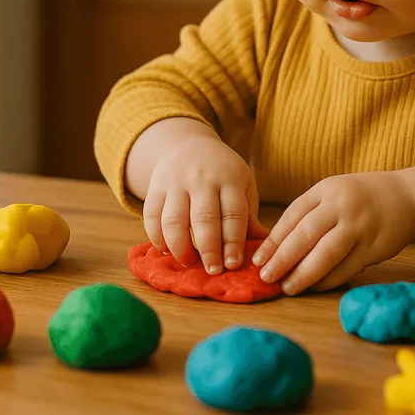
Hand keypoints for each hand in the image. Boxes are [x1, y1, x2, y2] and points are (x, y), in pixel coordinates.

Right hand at [143, 135, 268, 273]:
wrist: (189, 143)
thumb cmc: (223, 172)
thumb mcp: (243, 185)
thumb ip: (248, 216)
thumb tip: (263, 248)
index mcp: (230, 179)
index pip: (233, 215)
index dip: (233, 242)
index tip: (233, 265)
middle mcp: (202, 179)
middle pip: (204, 219)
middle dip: (209, 249)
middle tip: (213, 270)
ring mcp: (176, 182)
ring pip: (174, 220)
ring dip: (180, 247)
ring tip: (188, 262)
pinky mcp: (155, 187)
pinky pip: (152, 216)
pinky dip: (157, 237)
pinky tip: (167, 250)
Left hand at [252, 171, 414, 294]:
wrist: (408, 198)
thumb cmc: (361, 197)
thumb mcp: (334, 192)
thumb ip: (310, 213)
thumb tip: (276, 246)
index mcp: (326, 190)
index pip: (292, 216)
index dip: (273, 240)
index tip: (257, 259)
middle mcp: (342, 206)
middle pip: (305, 235)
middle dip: (282, 259)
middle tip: (266, 277)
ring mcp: (360, 227)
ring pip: (325, 254)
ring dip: (303, 274)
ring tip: (287, 287)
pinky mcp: (374, 247)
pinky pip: (346, 268)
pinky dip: (327, 280)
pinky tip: (313, 287)